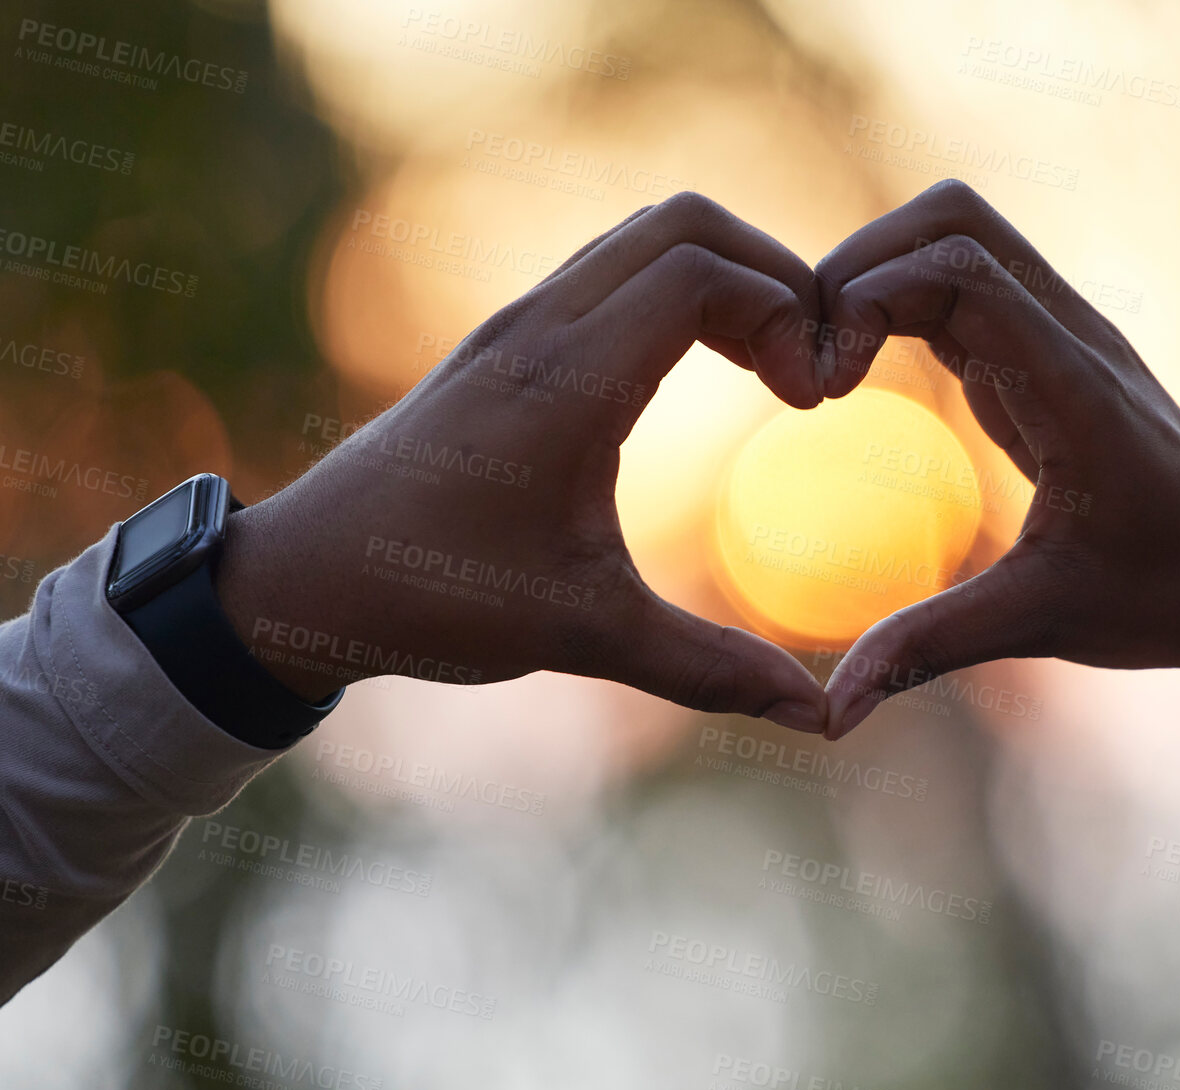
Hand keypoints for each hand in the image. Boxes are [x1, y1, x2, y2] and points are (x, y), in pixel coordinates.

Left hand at [217, 193, 830, 732]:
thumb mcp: (582, 636)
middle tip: (805, 367)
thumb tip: (818, 719)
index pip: (702, 271)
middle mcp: (541, 327)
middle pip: (685, 222)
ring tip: (766, 369)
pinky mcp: (505, 343)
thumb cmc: (432, 599)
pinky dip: (677, 292)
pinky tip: (698, 374)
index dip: (785, 313)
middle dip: (772, 274)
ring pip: (645, 237)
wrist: (303, 579)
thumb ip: (708, 669)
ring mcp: (518, 325)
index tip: (812, 400)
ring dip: (724, 278)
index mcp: (568, 379)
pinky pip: (612, 270)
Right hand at [813, 182, 1179, 780]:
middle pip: (953, 218)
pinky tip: (864, 374)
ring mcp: (1064, 336)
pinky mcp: (1049, 354)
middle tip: (811, 360)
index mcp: (1076, 386)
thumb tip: (829, 712)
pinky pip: (965, 285)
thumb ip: (931, 648)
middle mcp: (1073, 337)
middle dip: (860, 264)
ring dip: (878, 276)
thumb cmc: (1164, 599)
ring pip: (958, 237)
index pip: (961, 267)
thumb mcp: (1041, 623)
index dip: (867, 297)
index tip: (821, 385)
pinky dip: (900, 303)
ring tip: (828, 365)